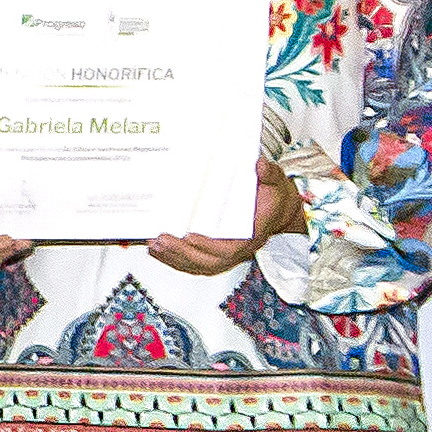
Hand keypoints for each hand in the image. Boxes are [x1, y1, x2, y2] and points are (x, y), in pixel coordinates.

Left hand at [142, 162, 305, 278]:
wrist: (277, 210)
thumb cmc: (272, 198)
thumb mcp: (275, 181)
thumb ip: (269, 174)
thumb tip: (259, 165)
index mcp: (252, 235)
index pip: (230, 249)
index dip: (209, 247)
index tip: (190, 236)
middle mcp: (239, 250)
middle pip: (208, 262)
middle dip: (182, 254)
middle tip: (161, 240)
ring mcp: (227, 255)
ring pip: (198, 266)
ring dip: (174, 258)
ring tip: (154, 245)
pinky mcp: (216, 254)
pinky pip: (194, 263)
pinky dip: (175, 260)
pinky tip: (158, 250)